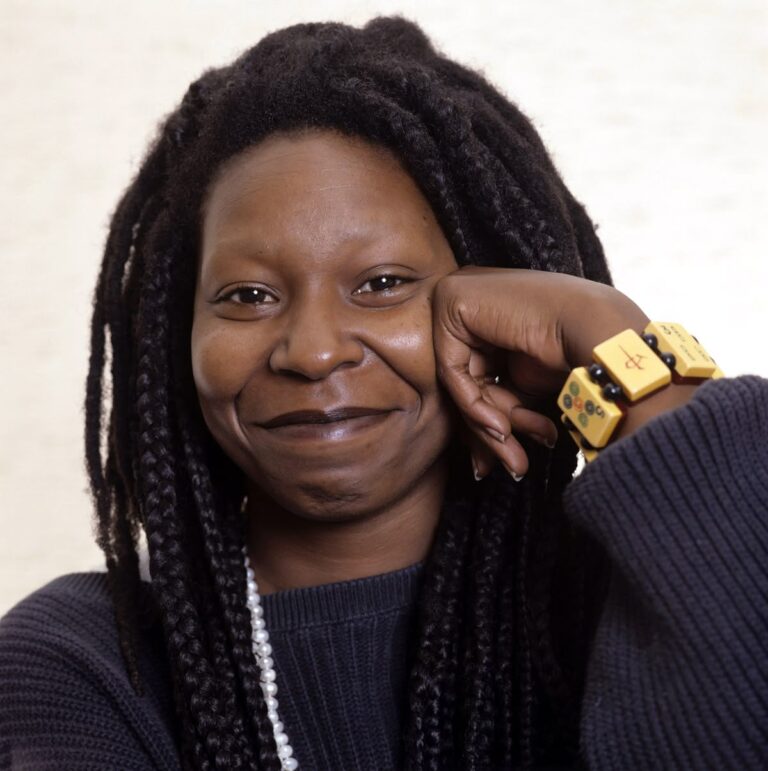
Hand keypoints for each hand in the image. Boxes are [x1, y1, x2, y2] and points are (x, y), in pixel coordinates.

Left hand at [431, 265, 653, 478]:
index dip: (495, 425)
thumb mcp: (526, 391)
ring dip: (489, 427)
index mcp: (491, 317)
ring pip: (460, 383)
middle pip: (469, 383)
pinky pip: (451, 370)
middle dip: (493, 432)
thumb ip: (498, 411)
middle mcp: (472, 306)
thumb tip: (479, 465)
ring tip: (516, 458)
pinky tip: (502, 427)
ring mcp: (459, 299)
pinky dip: (474, 405)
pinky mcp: (451, 302)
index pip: (479, 379)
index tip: (512, 464)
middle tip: (515, 467)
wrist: (603, 335)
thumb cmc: (577, 358)